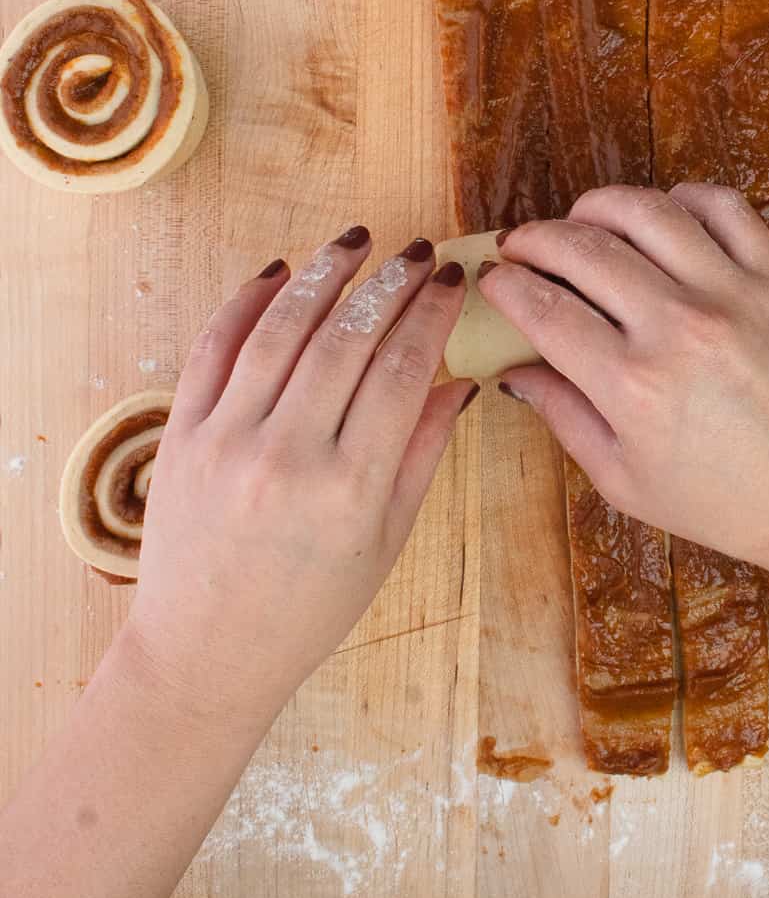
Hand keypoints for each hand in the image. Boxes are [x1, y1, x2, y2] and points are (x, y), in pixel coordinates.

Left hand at [125, 228, 474, 727]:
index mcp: (351, 489)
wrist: (204, 655)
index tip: (453, 279)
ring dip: (323, 275)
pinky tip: (279, 271)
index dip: (433, 313)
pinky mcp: (181, 436)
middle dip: (390, 283)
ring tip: (356, 242)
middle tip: (418, 251)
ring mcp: (227, 441)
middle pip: (348, 339)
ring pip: (281, 330)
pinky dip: (245, 302)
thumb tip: (459, 378)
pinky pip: (213, 349)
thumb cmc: (309, 609)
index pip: (402, 370)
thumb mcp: (386, 542)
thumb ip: (421, 454)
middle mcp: (287, 457)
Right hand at [481, 183, 768, 579]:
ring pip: (646, 211)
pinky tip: (659, 217)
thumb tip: (511, 369)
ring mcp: (733, 294)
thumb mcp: (625, 480)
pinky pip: (722, 207)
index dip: (505, 285)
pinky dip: (681, 198)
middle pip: (582, 249)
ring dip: (597, 206)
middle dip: (535, 239)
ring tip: (579, 222)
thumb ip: (564, 416)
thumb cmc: (727, 502)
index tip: (491, 278)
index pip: (544, 310)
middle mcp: (680, 328)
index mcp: (634, 387)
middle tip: (520, 247)